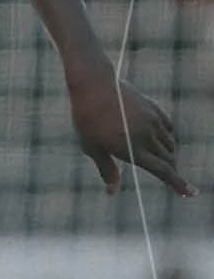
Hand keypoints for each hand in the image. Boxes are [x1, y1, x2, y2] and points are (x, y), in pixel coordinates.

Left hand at [67, 65, 196, 196]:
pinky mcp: (153, 108)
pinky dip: (167, 136)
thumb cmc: (87, 119)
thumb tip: (112, 191)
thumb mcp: (91, 147)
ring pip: (169, 143)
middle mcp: (147, 137)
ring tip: (159, 158)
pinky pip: (168, 127)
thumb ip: (106, 169)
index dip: (178, 184)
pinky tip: (159, 138)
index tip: (192, 193)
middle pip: (168, 159)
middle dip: (170, 170)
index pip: (163, 171)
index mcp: (133, 150)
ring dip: (167, 153)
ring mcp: (152, 121)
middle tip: (170, 177)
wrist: (93, 85)